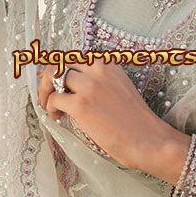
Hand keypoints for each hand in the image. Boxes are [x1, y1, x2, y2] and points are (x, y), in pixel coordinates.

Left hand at [37, 63, 189, 183]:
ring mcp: (88, 86)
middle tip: (47, 94)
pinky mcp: (81, 105)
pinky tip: (58, 117)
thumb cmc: (135, 121)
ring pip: (52, 77)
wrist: (149, 139)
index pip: (74, 57)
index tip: (54, 81)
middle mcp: (98, 70)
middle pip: (59, 62)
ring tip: (51, 106)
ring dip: (46, 92)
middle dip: (48, 77)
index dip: (60, 68)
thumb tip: (68, 84)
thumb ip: (99, 81)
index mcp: (108, 64)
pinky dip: (50, 108)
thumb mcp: (120, 88)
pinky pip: (53, 99)